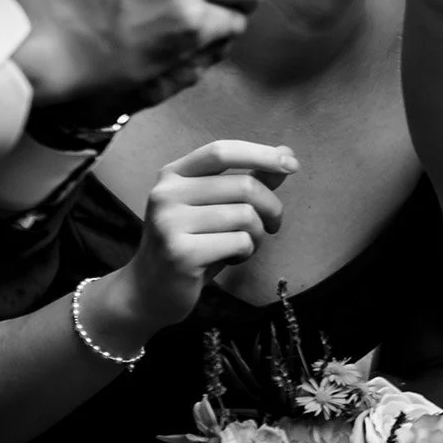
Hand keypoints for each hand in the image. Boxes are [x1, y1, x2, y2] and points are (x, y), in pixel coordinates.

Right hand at [93, 140, 295, 346]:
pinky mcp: (180, 253)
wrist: (150, 290)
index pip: (222, 152)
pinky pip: (240, 243)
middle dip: (272, 208)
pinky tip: (230, 259)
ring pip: (246, 216)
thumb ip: (249, 179)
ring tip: (242, 245)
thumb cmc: (192, 243)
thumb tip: (286, 152)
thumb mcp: (216, 206)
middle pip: (245, 186)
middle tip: (271, 226)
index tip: (292, 165)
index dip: (261, 154)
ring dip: (257, 235)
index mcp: (173, 175)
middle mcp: (166, 194)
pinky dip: (247, 252)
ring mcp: (169, 223)